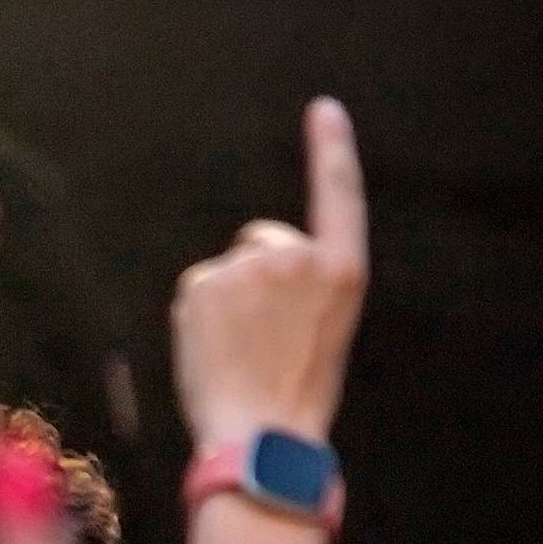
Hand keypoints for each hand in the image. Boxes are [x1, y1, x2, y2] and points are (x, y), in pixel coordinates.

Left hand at [173, 99, 366, 446]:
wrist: (260, 433)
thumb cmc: (297, 389)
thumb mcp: (327, 326)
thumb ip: (307, 281)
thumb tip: (263, 256)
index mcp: (343, 270)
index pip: (339, 195)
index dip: (331, 150)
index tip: (325, 110)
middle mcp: (298, 258)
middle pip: (264, 240)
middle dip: (259, 275)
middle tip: (266, 337)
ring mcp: (247, 267)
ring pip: (230, 270)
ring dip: (230, 300)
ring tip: (243, 350)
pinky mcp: (204, 282)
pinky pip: (199, 288)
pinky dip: (201, 314)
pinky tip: (216, 350)